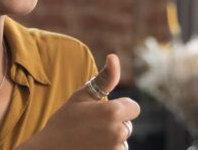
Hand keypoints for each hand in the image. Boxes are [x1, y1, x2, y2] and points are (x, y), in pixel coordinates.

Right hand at [18, 54, 140, 149]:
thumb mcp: (82, 96)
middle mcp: (118, 132)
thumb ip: (104, 78)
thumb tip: (114, 56)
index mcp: (113, 112)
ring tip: (89, 139)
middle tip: (90, 126)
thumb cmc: (63, 122)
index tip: (103, 111)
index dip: (120, 107)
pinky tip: (91, 147)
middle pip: (127, 124)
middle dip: (114, 124)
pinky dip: (107, 149)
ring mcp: (115, 149)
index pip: (133, 107)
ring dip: (111, 139)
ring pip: (121, 140)